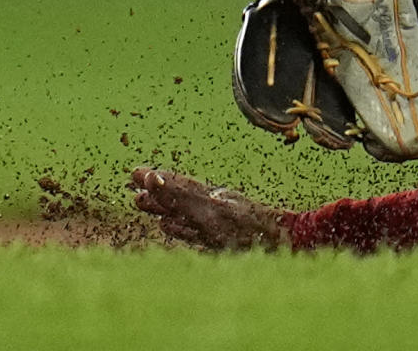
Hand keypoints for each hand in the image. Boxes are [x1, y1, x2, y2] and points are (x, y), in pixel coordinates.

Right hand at [131, 168, 288, 249]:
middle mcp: (212, 208)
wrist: (285, 246)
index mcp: (209, 198)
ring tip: (141, 203)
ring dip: (162, 209)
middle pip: (177, 198)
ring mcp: (217, 224)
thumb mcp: (209, 213)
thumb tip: (152, 177)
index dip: (157, 180)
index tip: (136, 173)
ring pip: (182, 214)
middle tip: (133, 190)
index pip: (177, 186)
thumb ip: (180, 197)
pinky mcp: (221, 241)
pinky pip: (191, 231)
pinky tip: (168, 227)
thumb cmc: (248, 231)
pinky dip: (176, 226)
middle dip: (155, 194)